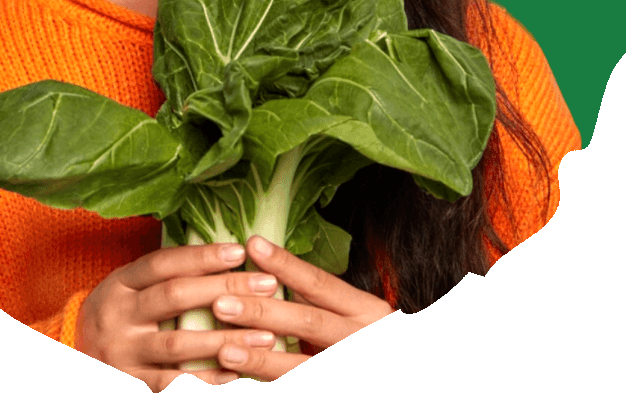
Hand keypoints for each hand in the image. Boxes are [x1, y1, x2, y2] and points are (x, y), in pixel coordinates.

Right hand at [74, 240, 282, 389]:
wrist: (75, 353)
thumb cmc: (118, 317)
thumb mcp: (128, 288)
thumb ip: (165, 275)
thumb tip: (224, 254)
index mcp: (121, 283)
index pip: (163, 263)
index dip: (202, 256)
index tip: (240, 250)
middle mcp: (118, 314)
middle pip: (175, 296)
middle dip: (225, 289)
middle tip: (267, 285)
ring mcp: (122, 353)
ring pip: (177, 343)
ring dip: (225, 339)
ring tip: (266, 334)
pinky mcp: (130, 383)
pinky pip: (170, 384)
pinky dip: (205, 380)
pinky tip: (235, 374)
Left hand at [210, 235, 394, 379]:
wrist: (403, 390)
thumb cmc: (356, 339)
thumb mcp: (349, 315)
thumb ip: (314, 299)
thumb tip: (262, 269)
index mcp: (366, 310)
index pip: (320, 282)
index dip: (285, 264)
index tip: (251, 245)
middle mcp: (362, 336)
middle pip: (309, 322)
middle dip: (263, 312)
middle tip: (222, 303)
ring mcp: (348, 366)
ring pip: (302, 365)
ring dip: (260, 360)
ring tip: (224, 351)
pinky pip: (299, 382)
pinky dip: (269, 383)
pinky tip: (239, 382)